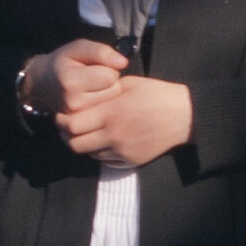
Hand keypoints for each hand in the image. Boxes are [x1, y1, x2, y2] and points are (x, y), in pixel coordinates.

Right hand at [27, 38, 130, 116]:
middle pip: (114, 90)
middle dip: (110, 81)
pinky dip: (104, 104)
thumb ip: (101, 52)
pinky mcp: (81, 125)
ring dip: (108, 93)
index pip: (110, 76)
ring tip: (93, 87)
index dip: (108, 67)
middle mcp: (74, 103)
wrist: (43, 83)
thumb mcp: (79, 48)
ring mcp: (77, 117)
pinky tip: (93, 98)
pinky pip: (106, 113)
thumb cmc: (64, 62)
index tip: (96, 66)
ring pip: (112, 102)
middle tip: (94, 77)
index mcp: (71, 82)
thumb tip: (123, 63)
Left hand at [59, 70, 194, 169]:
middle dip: (66, 136)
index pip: (71, 124)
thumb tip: (83, 96)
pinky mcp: (130, 160)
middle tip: (68, 127)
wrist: (183, 116)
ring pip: (88, 154)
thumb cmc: (156, 94)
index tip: (61, 115)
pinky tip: (104, 140)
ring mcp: (121, 150)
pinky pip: (104, 160)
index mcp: (110, 112)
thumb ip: (104, 92)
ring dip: (83, 144)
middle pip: (74, 144)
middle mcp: (113, 134)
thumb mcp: (128, 84)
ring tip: (86, 133)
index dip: (61, 121)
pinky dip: (99, 152)